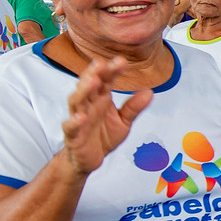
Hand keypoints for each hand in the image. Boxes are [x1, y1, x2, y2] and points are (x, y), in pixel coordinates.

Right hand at [60, 57, 153, 174]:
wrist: (89, 159)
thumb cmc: (103, 136)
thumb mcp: (124, 122)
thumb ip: (134, 107)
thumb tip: (150, 92)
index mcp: (100, 98)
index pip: (105, 80)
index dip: (112, 70)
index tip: (122, 62)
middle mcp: (88, 105)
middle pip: (88, 86)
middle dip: (94, 73)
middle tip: (101, 63)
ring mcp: (79, 119)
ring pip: (77, 101)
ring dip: (83, 91)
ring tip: (93, 81)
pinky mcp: (73, 136)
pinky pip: (70, 127)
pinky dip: (74, 121)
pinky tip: (80, 117)